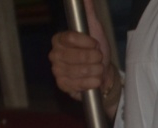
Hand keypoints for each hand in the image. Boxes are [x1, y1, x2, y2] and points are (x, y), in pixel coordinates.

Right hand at [48, 0, 118, 117]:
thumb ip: (88, 12)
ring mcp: (57, 71)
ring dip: (96, 71)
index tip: (96, 44)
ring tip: (98, 69)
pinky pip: (79, 84)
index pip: (71, 38)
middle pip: (77, 56)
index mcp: (59, 39)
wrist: (103, 74)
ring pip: (80, 71)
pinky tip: (95, 80)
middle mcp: (54, 54)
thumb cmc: (97, 52)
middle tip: (98, 59)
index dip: (88, 43)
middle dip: (95, 58)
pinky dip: (92, 82)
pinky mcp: (63, 85)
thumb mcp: (95, 30)